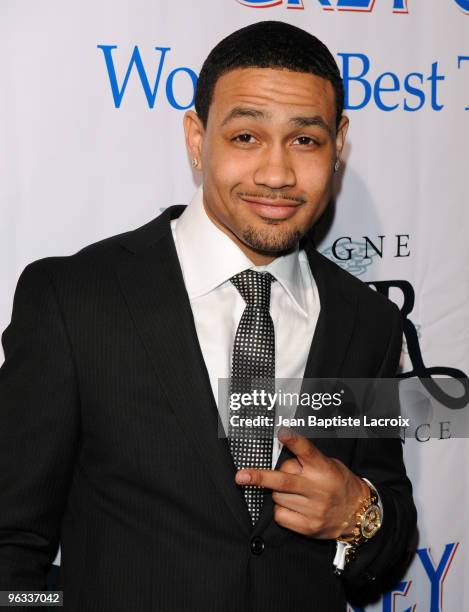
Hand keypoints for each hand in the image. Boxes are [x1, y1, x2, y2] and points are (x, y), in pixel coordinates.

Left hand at [234, 427, 369, 538]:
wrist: (358, 513)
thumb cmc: (337, 483)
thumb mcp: (328, 465)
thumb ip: (305, 462)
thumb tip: (278, 461)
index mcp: (324, 469)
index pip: (307, 451)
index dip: (293, 441)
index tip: (281, 432)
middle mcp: (318, 488)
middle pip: (283, 481)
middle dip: (260, 478)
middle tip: (241, 476)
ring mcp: (313, 509)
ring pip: (278, 497)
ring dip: (277, 493)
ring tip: (293, 492)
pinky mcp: (308, 527)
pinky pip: (280, 515)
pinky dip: (281, 509)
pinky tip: (293, 506)